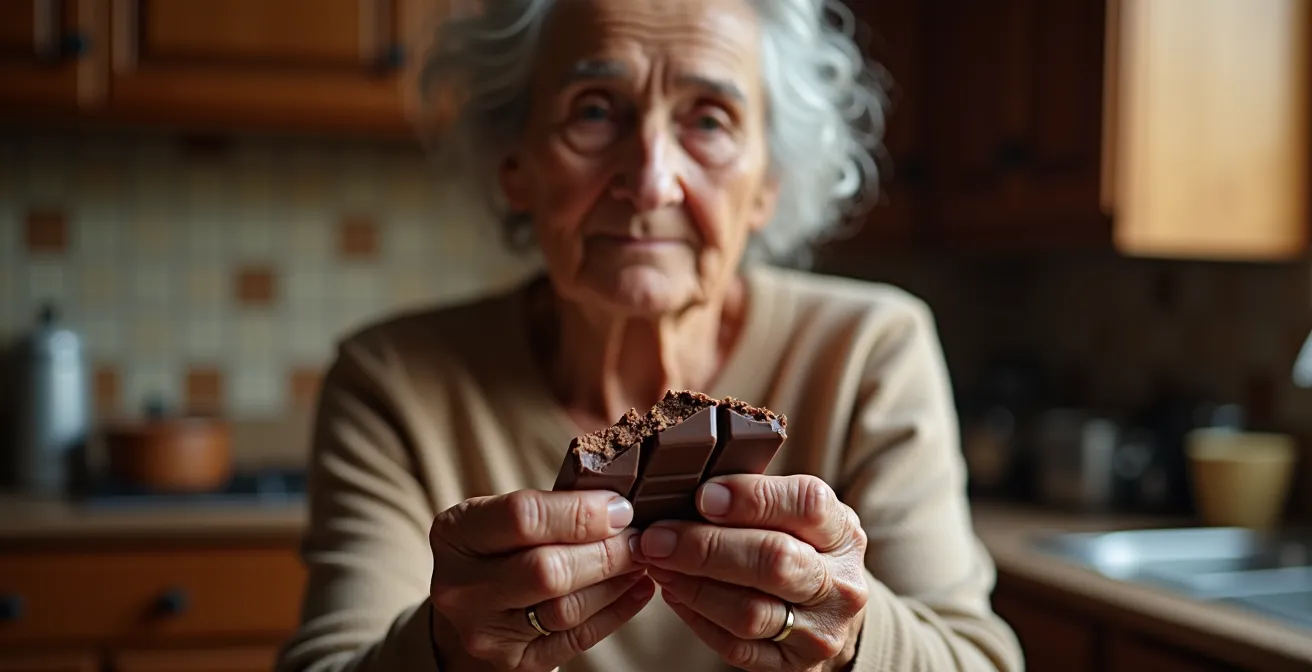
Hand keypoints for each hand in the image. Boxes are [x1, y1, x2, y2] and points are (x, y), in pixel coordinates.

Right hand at [429, 489, 653, 671]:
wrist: (475, 602)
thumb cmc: (501, 545)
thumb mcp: (505, 514)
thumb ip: (553, 505)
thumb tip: (619, 504)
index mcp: (455, 532)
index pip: (522, 517)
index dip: (580, 512)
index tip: (619, 508)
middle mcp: (460, 586)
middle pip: (547, 570)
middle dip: (606, 551)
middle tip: (639, 538)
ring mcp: (484, 631)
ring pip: (565, 608)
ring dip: (615, 582)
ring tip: (640, 560)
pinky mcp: (514, 662)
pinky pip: (577, 638)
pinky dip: (616, 611)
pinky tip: (636, 590)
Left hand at [636, 475, 868, 671]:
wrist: (831, 612)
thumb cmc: (800, 547)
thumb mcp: (797, 514)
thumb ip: (756, 498)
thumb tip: (688, 487)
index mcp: (842, 533)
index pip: (806, 505)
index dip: (751, 498)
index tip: (703, 496)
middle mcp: (840, 585)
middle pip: (773, 561)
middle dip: (705, 546)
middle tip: (657, 537)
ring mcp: (820, 631)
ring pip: (749, 611)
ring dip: (692, 585)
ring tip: (658, 564)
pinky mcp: (794, 666)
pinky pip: (736, 646)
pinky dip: (696, 617)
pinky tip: (675, 593)